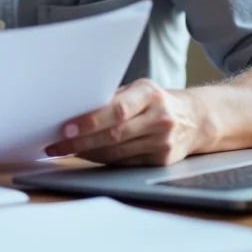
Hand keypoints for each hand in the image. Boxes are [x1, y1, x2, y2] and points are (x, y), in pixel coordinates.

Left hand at [44, 79, 205, 165]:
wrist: (195, 119)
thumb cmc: (156, 101)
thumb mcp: (139, 89)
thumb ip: (113, 98)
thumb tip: (75, 107)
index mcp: (150, 94)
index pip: (117, 110)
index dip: (90, 121)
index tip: (66, 128)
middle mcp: (159, 118)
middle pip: (113, 135)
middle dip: (80, 142)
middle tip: (55, 144)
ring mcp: (162, 142)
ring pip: (116, 152)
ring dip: (86, 153)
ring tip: (64, 150)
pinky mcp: (162, 160)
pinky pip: (124, 162)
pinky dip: (102, 160)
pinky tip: (86, 155)